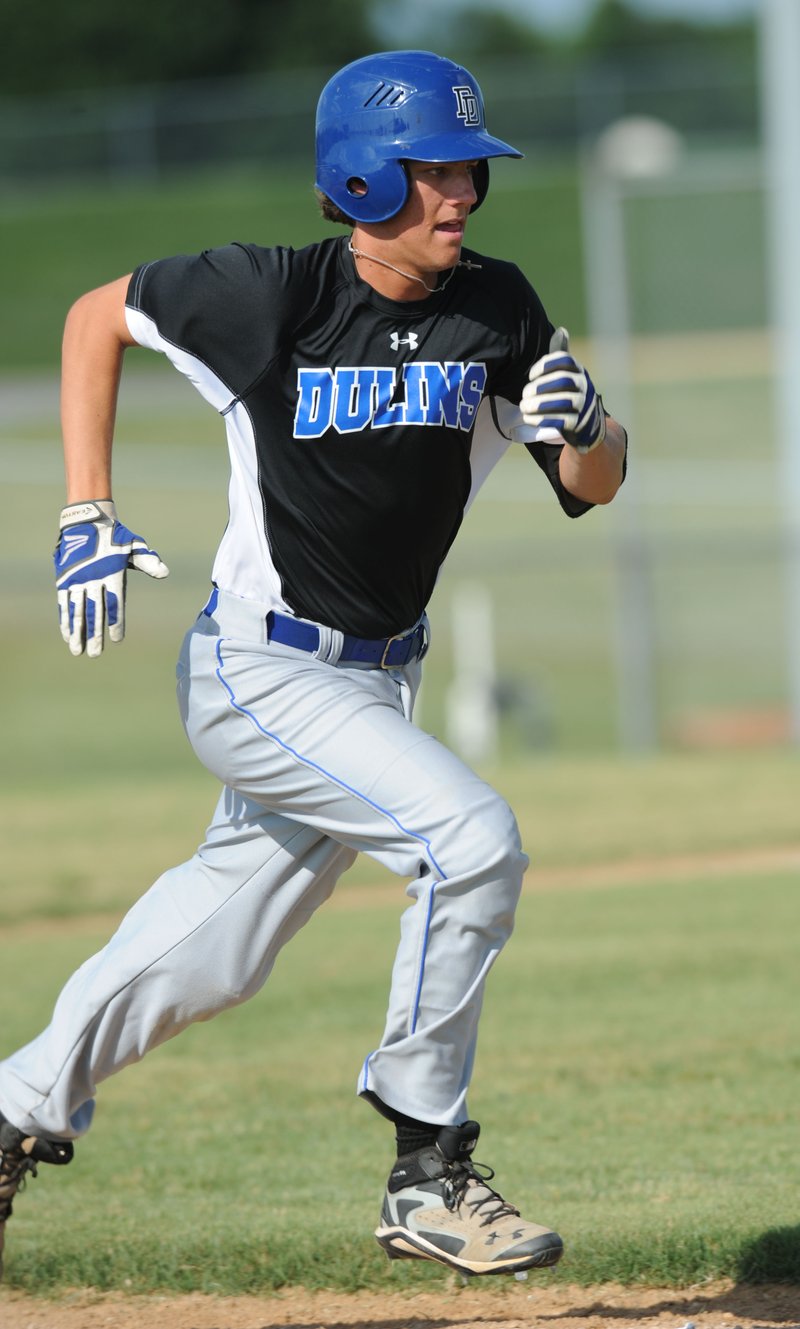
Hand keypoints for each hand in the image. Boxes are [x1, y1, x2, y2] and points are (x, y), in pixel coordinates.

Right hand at [54, 500, 168, 657]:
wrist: (85, 519)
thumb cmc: (114, 536)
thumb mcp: (132, 544)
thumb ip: (147, 560)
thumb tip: (165, 573)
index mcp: (111, 573)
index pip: (114, 603)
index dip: (115, 621)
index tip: (116, 638)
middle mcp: (92, 578)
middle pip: (94, 611)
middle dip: (94, 634)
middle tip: (96, 653)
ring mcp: (76, 580)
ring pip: (76, 610)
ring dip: (77, 632)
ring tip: (77, 651)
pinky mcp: (64, 579)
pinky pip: (64, 603)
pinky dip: (65, 620)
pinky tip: (67, 635)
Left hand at [520, 327, 606, 453]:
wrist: (586, 423)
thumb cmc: (569, 393)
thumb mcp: (567, 373)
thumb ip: (561, 354)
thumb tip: (561, 330)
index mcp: (578, 370)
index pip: (565, 360)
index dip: (546, 365)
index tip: (531, 375)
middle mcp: (584, 385)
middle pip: (563, 381)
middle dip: (540, 387)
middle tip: (524, 394)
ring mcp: (583, 404)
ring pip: (563, 401)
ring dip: (540, 405)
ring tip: (524, 407)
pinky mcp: (578, 423)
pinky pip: (562, 421)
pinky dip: (544, 420)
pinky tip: (530, 419)